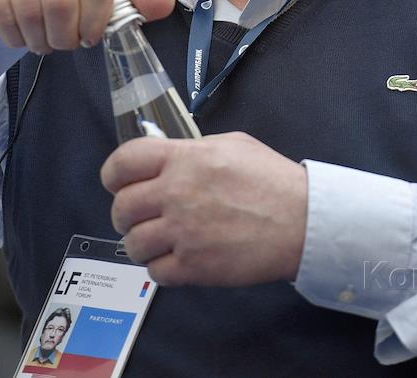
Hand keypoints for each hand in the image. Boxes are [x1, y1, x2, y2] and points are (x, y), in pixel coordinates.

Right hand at [0, 0, 173, 52]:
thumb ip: (131, 0)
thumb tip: (167, 4)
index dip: (96, 21)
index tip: (91, 36)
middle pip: (60, 2)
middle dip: (65, 36)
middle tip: (66, 42)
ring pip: (29, 12)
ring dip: (40, 40)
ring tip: (46, 41)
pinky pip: (3, 17)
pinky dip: (15, 37)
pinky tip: (23, 34)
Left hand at [101, 132, 308, 286]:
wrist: (303, 221)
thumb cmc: (272, 180)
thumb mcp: (231, 145)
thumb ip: (192, 150)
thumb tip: (166, 158)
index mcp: (184, 158)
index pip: (123, 162)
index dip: (114, 174)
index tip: (119, 183)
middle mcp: (177, 193)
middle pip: (122, 207)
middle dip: (127, 213)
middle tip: (142, 216)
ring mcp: (183, 232)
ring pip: (133, 243)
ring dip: (142, 244)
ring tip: (159, 241)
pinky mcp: (194, 266)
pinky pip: (155, 272)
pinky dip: (161, 268)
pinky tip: (177, 259)